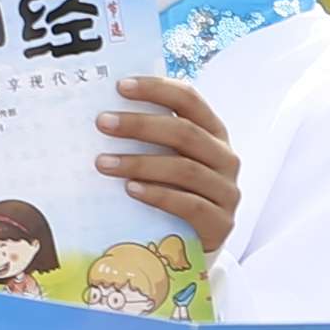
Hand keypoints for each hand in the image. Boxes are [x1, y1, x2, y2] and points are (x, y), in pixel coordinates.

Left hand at [94, 75, 242, 252]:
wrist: (195, 243)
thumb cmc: (173, 192)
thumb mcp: (167, 159)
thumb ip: (150, 138)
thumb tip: (104, 114)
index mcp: (212, 132)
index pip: (189, 100)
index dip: (157, 89)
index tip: (121, 87)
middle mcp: (225, 157)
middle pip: (185, 132)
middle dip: (140, 125)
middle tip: (102, 123)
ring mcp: (226, 191)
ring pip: (185, 169)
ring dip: (140, 163)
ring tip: (103, 163)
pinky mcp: (221, 223)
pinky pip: (190, 205)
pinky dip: (158, 195)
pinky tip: (130, 190)